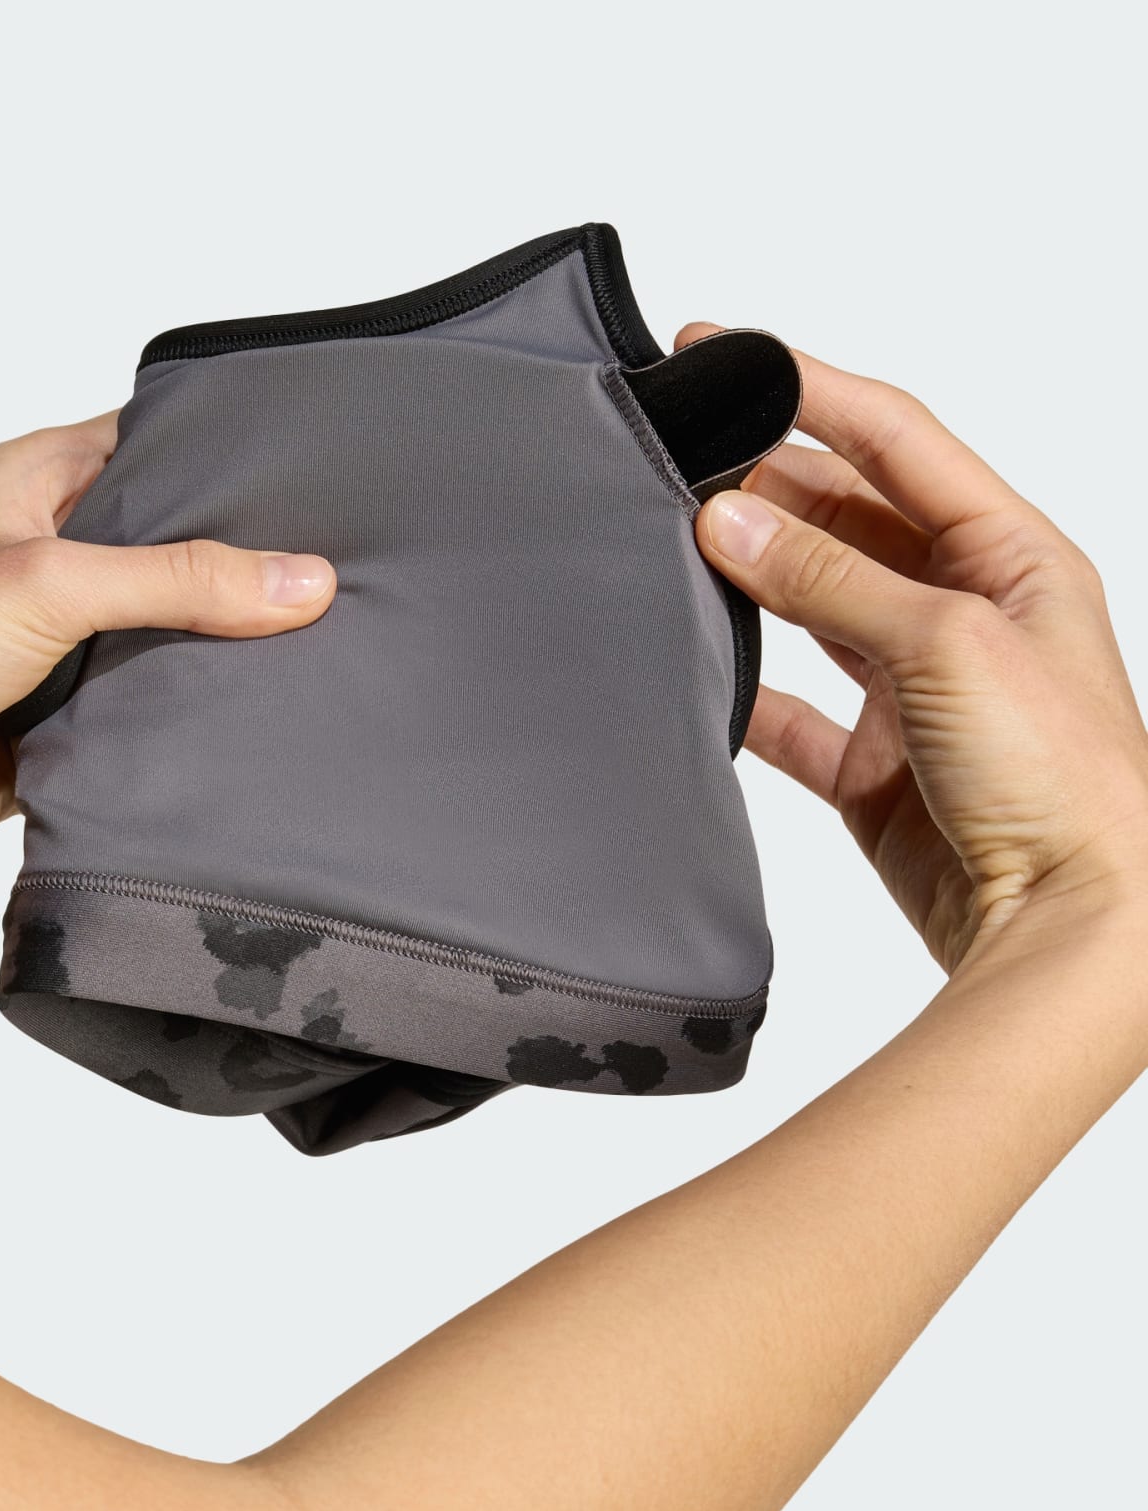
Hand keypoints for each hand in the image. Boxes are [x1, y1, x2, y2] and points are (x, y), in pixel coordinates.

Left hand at [0, 414, 335, 927]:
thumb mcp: (51, 582)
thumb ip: (181, 579)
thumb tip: (304, 579)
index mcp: (30, 483)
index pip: (150, 447)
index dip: (226, 458)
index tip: (319, 475)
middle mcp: (43, 557)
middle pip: (168, 550)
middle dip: (239, 567)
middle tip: (342, 572)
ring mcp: (51, 647)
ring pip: (162, 640)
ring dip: (214, 655)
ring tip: (323, 649)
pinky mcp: (57, 727)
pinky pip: (143, 718)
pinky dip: (183, 724)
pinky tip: (253, 724)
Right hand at [685, 329, 1147, 972]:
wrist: (1071, 924)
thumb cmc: (1066, 782)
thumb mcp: (947, 645)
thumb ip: (830, 580)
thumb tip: (731, 520)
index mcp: (1015, 555)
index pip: (896, 439)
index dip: (808, 387)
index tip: (721, 353)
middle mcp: (967, 613)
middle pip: (845, 519)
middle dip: (764, 487)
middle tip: (675, 469)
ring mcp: (918, 691)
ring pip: (812, 607)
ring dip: (749, 581)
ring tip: (674, 549)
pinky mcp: (875, 767)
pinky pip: (792, 712)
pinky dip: (743, 693)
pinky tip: (698, 673)